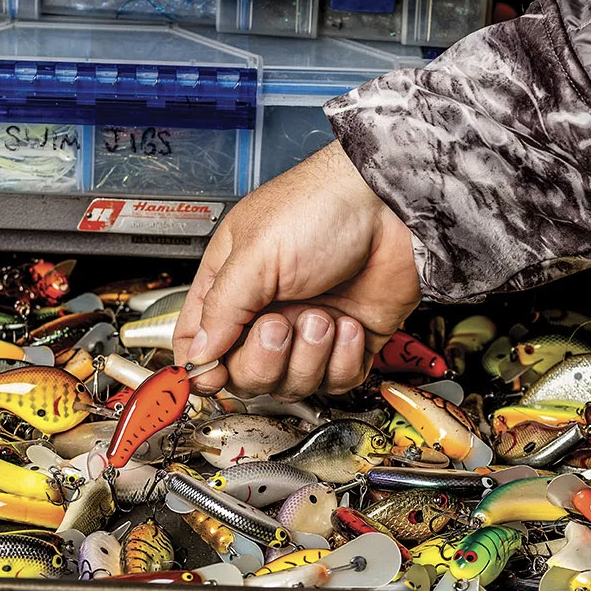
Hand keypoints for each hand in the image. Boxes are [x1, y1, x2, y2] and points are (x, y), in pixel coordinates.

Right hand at [172, 141, 419, 398]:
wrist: (392, 207)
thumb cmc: (321, 208)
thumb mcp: (255, 254)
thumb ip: (221, 309)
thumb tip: (199, 353)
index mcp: (233, 286)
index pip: (200, 340)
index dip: (202, 367)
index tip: (213, 377)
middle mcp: (268, 312)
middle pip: (246, 374)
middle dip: (264, 359)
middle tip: (280, 324)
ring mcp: (309, 331)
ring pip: (292, 384)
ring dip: (309, 356)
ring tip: (324, 316)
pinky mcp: (349, 344)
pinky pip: (336, 381)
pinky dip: (343, 360)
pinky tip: (350, 325)